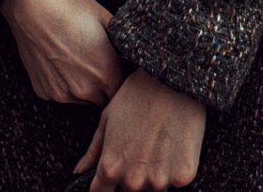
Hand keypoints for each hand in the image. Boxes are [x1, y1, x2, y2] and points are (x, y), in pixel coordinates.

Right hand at [0, 0, 123, 105]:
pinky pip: (62, 93)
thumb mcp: (106, 19)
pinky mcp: (42, 91)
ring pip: (82, 99)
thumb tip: (133, 54)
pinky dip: (65, 83)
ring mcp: (60, 94)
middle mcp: (83, 91)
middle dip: (106, 85)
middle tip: (100, 59)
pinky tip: (62, 60)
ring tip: (79, 57)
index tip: (121, 66)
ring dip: (86, 86)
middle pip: (104, 98)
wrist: (30, 2)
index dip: (124, 79)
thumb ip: (123, 45)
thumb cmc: (71, 5)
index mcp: (105, 74)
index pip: (124, 91)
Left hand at [74, 69, 208, 191]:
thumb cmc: (138, 95)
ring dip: (155, 176)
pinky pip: (178, 181)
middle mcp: (133, 180)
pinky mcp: (185, 175)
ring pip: (155, 189)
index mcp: (110, 168)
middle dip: (132, 178)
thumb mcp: (108, 119)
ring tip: (160, 146)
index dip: (105, 186)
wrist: (175, 81)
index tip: (112, 178)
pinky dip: (177, 169)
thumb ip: (93, 151)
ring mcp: (161, 180)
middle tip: (142, 151)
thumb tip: (78, 171)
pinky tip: (176, 146)